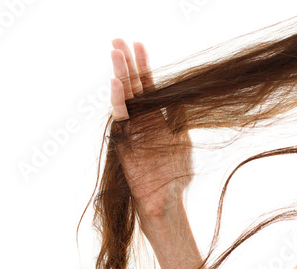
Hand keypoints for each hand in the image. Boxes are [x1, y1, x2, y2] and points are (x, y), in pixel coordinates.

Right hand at [110, 38, 192, 218]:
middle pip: (133, 87)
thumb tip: (180, 93)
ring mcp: (131, 130)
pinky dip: (118, 101)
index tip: (139, 45)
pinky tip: (116, 83)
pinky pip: (120, 119)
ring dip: (120, 75)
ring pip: (124, 98)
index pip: (149, 86)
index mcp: (157, 118)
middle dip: (126, 64)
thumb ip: (178, 117)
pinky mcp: (123, 143)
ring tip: (114, 52)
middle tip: (117, 41)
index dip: (144, 66)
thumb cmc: (176, 174)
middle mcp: (142, 121)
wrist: (166, 200)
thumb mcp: (182, 139)